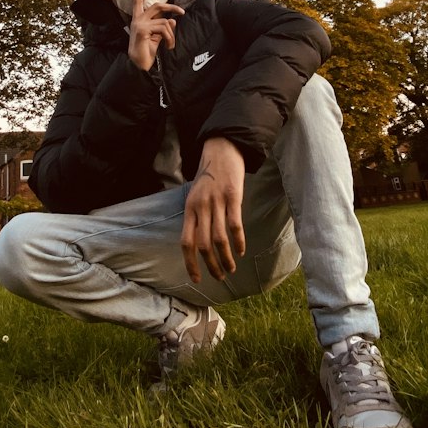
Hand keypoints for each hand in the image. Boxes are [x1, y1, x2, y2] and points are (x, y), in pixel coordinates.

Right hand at [127, 0, 184, 70]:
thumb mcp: (157, 37)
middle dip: (171, 7)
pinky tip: (168, 46)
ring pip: (164, 21)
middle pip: (157, 6)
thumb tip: (173, 21)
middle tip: (182, 12)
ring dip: (171, 34)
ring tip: (170, 45)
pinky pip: (163, 28)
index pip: (138, 1)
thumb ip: (163, 27)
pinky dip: (170, 38)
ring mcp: (139, 24)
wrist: (140, 66)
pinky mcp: (142, 30)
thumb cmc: (147, 52)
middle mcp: (137, 20)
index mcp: (139, 19)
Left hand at [180, 137, 245, 282]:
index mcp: (189, 209)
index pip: (186, 242)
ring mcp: (216, 202)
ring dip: (226, 258)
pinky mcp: (233, 196)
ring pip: (219, 238)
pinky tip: (242, 250)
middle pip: (203, 244)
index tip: (197, 279)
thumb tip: (199, 242)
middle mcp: (200, 207)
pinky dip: (238, 241)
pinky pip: (234, 225)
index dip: (190, 263)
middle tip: (220, 276)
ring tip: (231, 268)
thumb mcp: (196, 195)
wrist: (222, 149)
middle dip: (211, 265)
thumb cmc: (209, 175)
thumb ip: (196, 216)